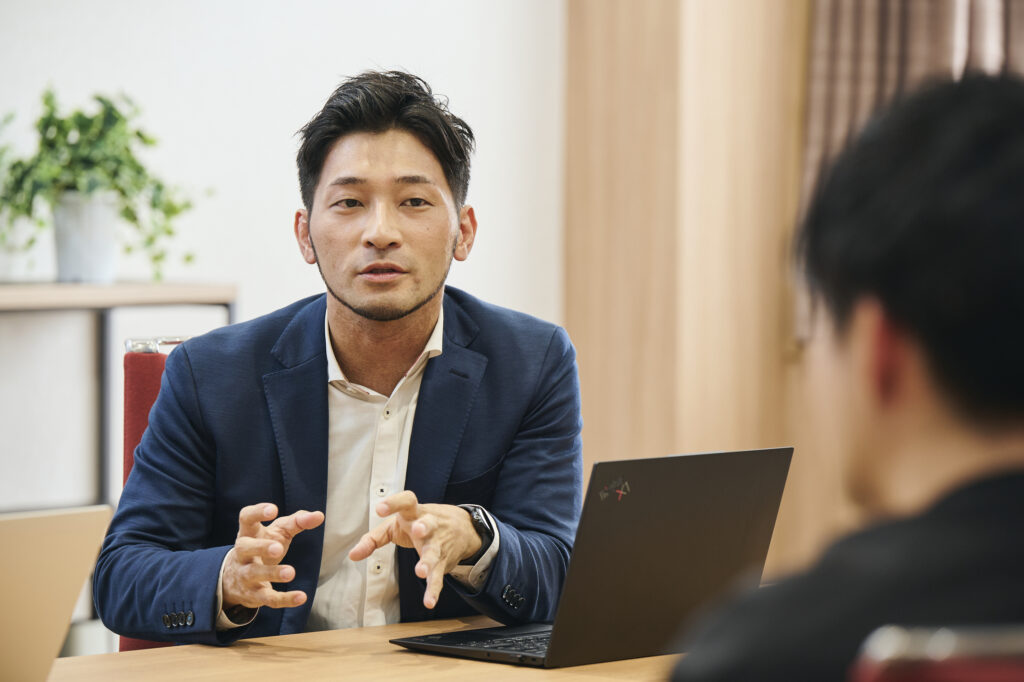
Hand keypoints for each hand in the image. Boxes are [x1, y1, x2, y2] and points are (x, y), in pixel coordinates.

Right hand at [222, 503, 324, 611]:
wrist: (236, 579)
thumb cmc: (263, 546)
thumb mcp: (278, 532)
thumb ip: (297, 522)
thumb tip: (319, 515)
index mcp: (248, 533)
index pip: (246, 518)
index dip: (257, 512)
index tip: (273, 509)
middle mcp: (243, 553)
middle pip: (246, 548)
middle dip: (261, 547)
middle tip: (277, 548)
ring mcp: (246, 575)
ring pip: (255, 574)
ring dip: (272, 574)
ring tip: (291, 573)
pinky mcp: (254, 595)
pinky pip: (268, 598)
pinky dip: (285, 599)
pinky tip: (302, 597)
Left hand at [348, 491, 480, 608]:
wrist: (464, 528)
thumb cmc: (420, 523)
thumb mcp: (396, 525)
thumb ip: (373, 539)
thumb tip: (352, 555)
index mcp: (414, 512)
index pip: (407, 500)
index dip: (394, 503)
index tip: (380, 508)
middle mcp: (429, 525)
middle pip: (428, 523)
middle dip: (424, 526)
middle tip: (418, 530)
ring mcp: (438, 543)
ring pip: (434, 552)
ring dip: (428, 561)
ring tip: (420, 572)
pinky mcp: (444, 561)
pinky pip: (439, 575)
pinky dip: (434, 589)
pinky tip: (429, 601)